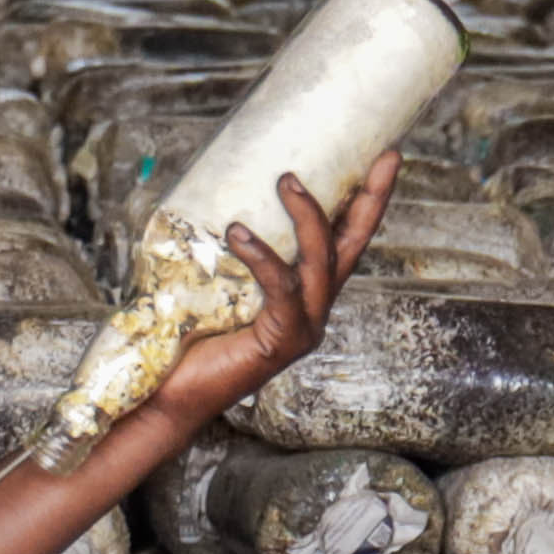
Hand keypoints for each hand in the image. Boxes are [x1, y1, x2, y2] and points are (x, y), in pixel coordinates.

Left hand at [135, 155, 400, 439]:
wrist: (169, 396)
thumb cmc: (186, 339)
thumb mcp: (210, 281)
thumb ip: (223, 249)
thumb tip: (207, 194)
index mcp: (304, 295)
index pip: (342, 240)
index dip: (365, 200)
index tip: (384, 158)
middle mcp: (313, 311)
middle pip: (352, 246)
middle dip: (371, 200)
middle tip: (384, 159)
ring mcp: (303, 328)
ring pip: (322, 262)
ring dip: (309, 217)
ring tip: (288, 180)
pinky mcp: (281, 341)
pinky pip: (282, 289)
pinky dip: (263, 257)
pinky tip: (239, 233)